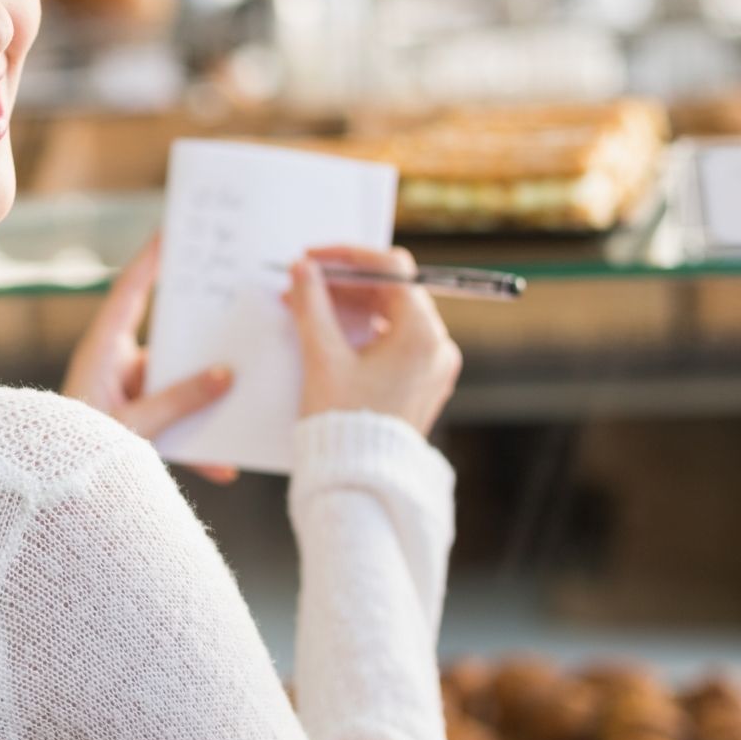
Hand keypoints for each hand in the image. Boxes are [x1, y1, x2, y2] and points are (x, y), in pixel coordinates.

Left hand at [62, 232, 239, 483]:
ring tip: (248, 394)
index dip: (151, 260)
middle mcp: (116, 365)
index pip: (131, 293)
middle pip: (167, 337)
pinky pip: (174, 422)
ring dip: (207, 398)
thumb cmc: (75, 451)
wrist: (53, 494)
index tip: (173, 231)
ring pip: (177, 385)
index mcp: (102, 351)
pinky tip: (224, 469)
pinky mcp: (137, 421)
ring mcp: (127, 393)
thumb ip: (177, 402)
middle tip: (236, 302)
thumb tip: (226, 376)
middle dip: (203, 331)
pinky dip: (197, 445)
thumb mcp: (133, 426)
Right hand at [281, 245, 461, 434]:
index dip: (349, 256)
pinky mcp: (421, 383)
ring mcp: (433, 367)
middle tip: (304, 283)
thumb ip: (312, 304)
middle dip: (345, 284)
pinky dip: (363, 330)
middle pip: (393, 291)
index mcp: (422, 335)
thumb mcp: (323, 357)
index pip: (392, 268)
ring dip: (351, 306)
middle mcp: (438, 347)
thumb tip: (303, 269)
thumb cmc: (344, 423)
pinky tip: (328, 332)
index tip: (314, 258)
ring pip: (392, 315)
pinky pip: (395, 341)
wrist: (360, 483)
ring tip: (308, 308)